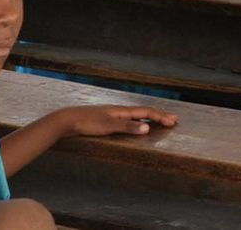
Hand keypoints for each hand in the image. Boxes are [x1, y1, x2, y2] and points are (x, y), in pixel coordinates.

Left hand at [55, 105, 177, 137]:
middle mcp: (120, 111)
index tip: (173, 122)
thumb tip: (148, 128)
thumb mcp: (108, 126)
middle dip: (159, 115)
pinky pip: (129, 119)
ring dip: (150, 118)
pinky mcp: (106, 120)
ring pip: (136, 115)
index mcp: (123, 111)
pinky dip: (138, 121)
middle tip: (173, 119)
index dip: (160, 117)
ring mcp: (113, 115)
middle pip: (144, 112)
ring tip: (159, 120)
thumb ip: (128, 127)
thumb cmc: (87, 123)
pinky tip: (135, 125)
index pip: (147, 112)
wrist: (67, 120)